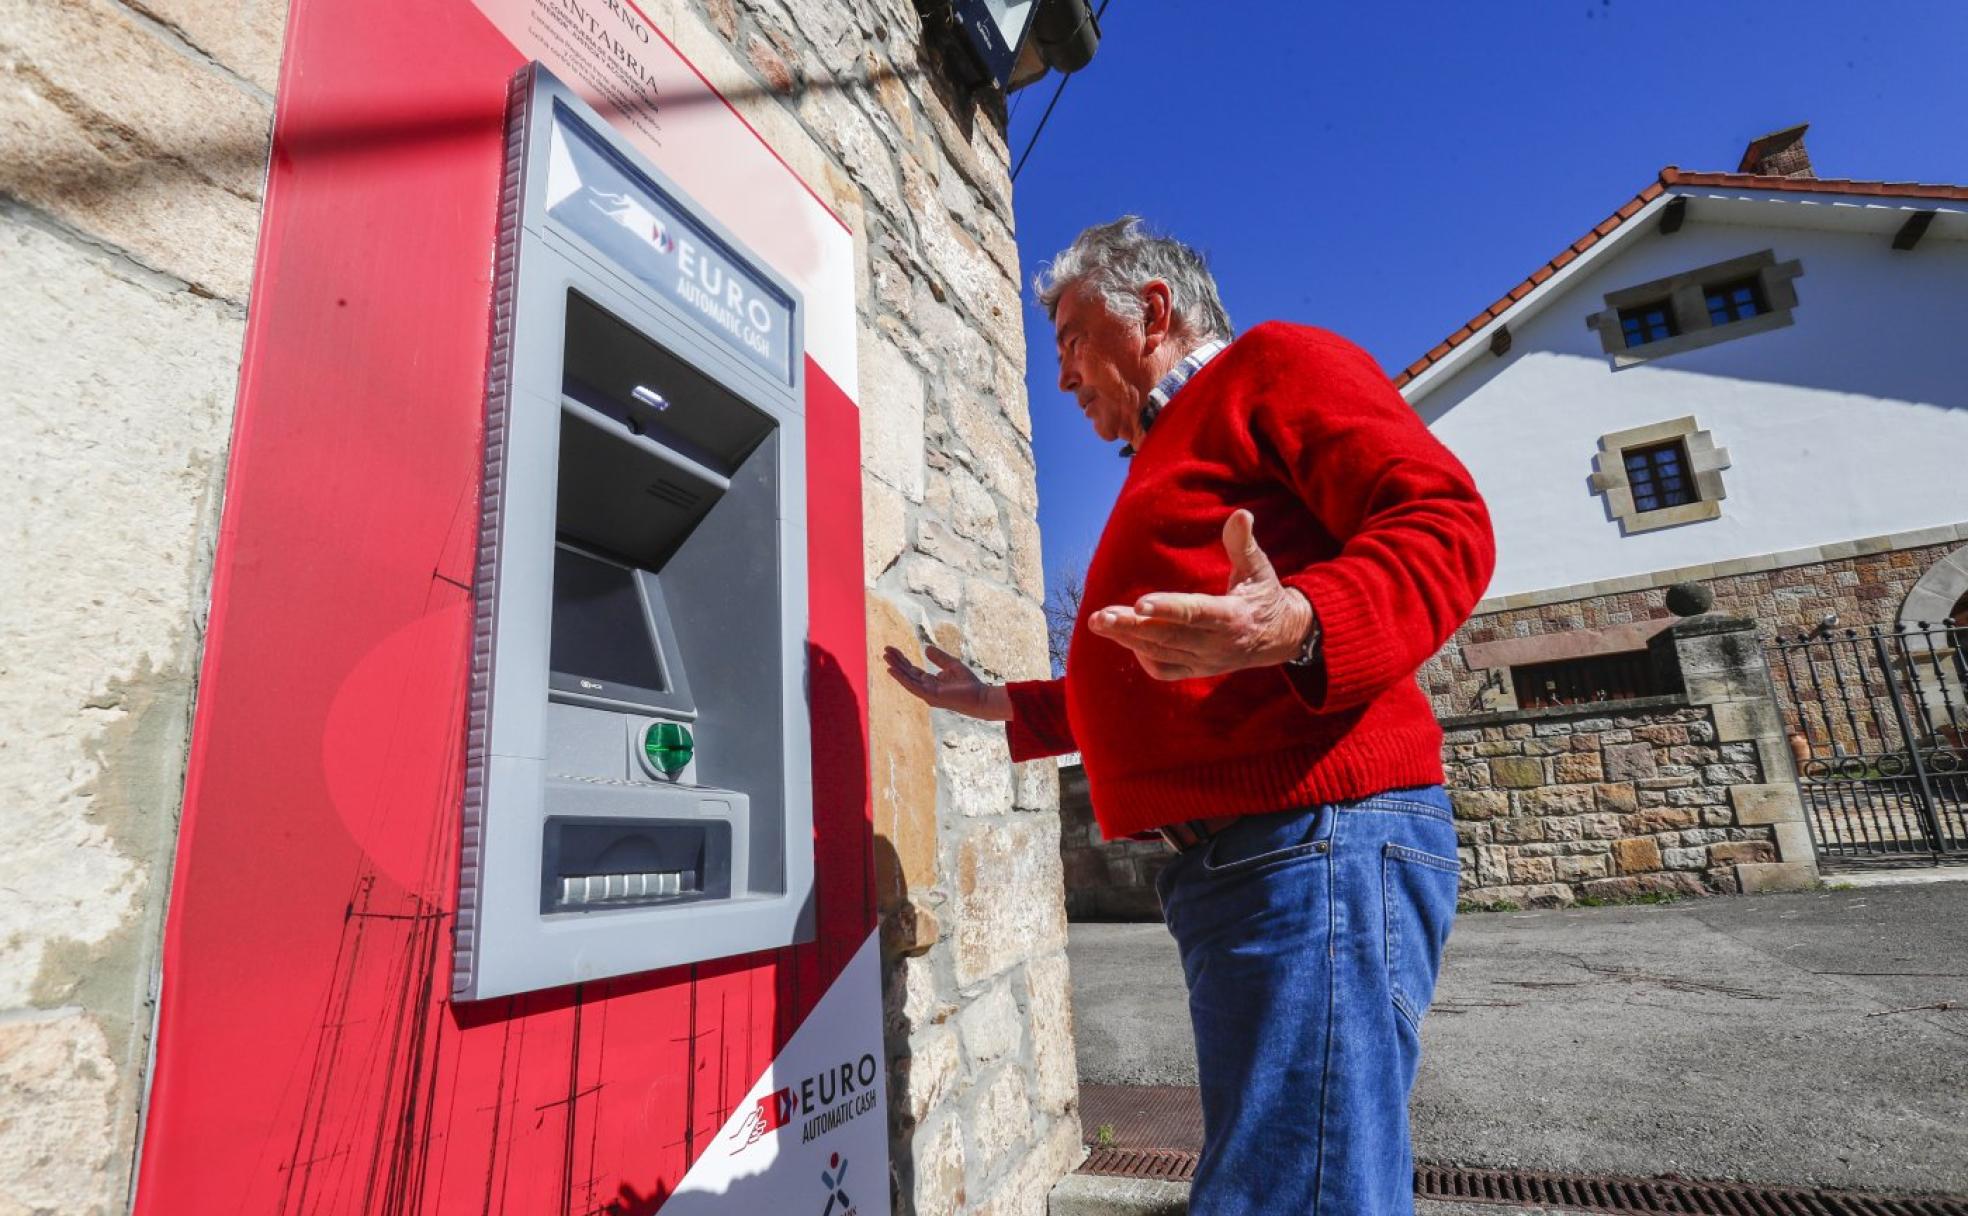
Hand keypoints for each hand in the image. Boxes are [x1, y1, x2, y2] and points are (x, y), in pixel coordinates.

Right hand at [882, 643, 1013, 720]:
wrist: (980, 698)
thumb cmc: (969, 685)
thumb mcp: (952, 665)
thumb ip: (939, 658)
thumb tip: (926, 648)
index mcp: (930, 683)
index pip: (912, 670)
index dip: (902, 660)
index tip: (892, 649)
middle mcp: (926, 689)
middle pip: (907, 673)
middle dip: (896, 662)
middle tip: (885, 650)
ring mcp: (927, 693)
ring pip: (907, 679)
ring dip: (896, 669)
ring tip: (886, 657)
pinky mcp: (930, 695)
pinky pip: (913, 686)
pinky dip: (902, 678)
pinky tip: (892, 670)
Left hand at [1086, 509, 1314, 680]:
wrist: (1280, 637)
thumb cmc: (1264, 595)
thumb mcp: (1259, 568)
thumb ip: (1244, 543)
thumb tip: (1241, 514)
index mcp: (1232, 616)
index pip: (1196, 613)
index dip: (1168, 609)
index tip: (1139, 602)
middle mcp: (1217, 644)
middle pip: (1169, 637)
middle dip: (1132, 626)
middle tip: (1099, 617)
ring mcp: (1205, 661)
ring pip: (1161, 652)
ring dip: (1128, 638)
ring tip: (1099, 622)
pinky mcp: (1197, 671)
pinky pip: (1165, 670)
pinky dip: (1143, 657)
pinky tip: (1126, 638)